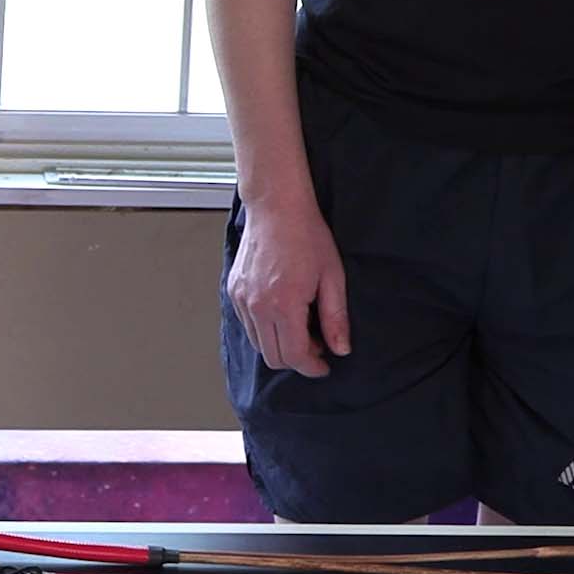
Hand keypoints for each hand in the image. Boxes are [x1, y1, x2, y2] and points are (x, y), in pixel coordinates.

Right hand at [227, 201, 349, 378]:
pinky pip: (247, 325)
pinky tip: (283, 314)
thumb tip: (340, 348)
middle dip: (297, 360)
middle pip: (273, 357)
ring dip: (279, 345)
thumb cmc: (306, 235)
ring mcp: (241, 299)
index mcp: (284, 304)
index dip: (312, 367)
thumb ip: (335, 317)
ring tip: (301, 328)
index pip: (294, 356)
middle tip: (316, 347)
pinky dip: (265, 330)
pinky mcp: (233, 291)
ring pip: (258, 344)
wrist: (276, 207)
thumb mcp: (332, 277)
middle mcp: (257, 306)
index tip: (323, 365)